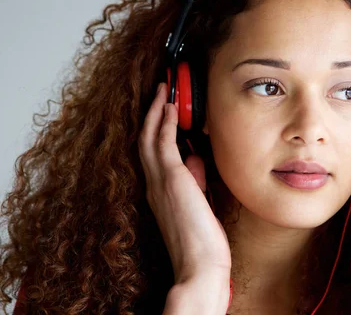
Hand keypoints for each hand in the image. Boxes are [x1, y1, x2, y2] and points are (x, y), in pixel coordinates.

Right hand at [138, 82, 230, 284]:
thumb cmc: (202, 240)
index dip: (156, 129)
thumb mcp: (199, 203)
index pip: (153, 153)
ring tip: (163, 91)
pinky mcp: (171, 179)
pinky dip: (165, 122)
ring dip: (156, 111)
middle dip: (152, 113)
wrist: (200, 264)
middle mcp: (154, 184)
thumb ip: (195, 180)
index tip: (166, 112)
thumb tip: (196, 158)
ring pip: (150, 137)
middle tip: (160, 92)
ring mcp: (160, 181)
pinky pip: (163, 143)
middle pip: (145, 139)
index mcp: (159, 191)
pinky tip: (171, 108)